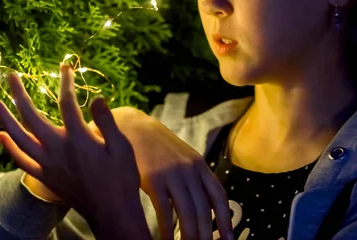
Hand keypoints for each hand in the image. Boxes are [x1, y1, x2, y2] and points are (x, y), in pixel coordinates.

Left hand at [0, 63, 150, 238]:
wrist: (112, 211)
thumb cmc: (121, 178)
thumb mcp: (122, 147)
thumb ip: (107, 122)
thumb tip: (97, 97)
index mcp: (78, 139)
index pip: (67, 103)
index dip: (65, 82)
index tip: (64, 67)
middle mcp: (58, 150)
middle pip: (32, 117)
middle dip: (19, 94)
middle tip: (9, 76)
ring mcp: (48, 164)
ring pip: (20, 138)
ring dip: (5, 119)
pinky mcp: (45, 177)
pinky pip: (22, 161)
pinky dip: (9, 148)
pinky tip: (0, 135)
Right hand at [89, 108, 233, 239]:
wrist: (130, 127)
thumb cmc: (155, 146)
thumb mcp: (180, 157)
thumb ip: (193, 177)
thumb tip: (206, 205)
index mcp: (199, 164)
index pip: (219, 196)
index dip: (226, 220)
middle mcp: (189, 169)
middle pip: (204, 210)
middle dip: (206, 235)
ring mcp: (172, 174)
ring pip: (187, 213)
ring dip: (189, 237)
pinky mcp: (153, 179)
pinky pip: (165, 211)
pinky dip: (167, 230)